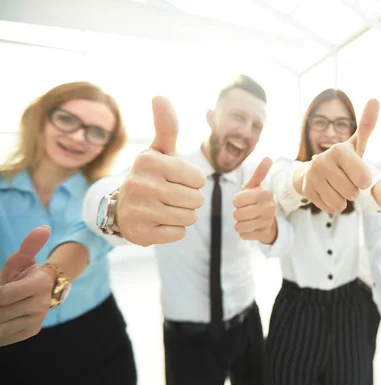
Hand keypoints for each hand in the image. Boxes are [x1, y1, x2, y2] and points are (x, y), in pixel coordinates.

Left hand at [0, 226, 53, 345]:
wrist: (41, 292)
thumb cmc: (25, 273)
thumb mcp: (22, 259)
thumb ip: (30, 245)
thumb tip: (44, 228)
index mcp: (39, 284)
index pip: (3, 296)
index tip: (0, 285)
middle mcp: (41, 304)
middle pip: (1, 312)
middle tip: (0, 298)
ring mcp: (37, 320)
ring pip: (1, 327)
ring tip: (1, 307)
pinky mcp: (31, 331)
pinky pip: (5, 336)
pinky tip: (2, 318)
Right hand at [115, 97, 206, 245]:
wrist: (122, 209)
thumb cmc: (150, 176)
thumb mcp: (158, 151)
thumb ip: (166, 126)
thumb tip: (159, 96)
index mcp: (150, 162)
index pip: (198, 179)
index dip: (192, 182)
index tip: (175, 180)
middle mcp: (142, 184)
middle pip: (196, 200)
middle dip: (189, 200)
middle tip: (170, 196)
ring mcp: (140, 210)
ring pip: (190, 218)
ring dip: (183, 215)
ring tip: (165, 208)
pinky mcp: (141, 234)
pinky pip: (179, 234)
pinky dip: (173, 230)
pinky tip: (158, 222)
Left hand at [233, 157, 276, 243]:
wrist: (268, 221)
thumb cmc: (256, 200)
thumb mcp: (254, 186)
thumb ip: (259, 173)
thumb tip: (268, 158)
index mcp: (264, 193)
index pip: (236, 200)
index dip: (237, 201)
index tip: (245, 201)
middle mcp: (268, 207)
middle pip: (237, 214)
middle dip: (237, 213)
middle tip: (246, 211)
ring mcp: (267, 221)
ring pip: (239, 225)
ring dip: (240, 223)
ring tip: (248, 219)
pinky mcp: (263, 234)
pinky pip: (242, 235)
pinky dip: (244, 232)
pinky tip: (251, 227)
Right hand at [300, 99, 379, 213]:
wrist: (313, 171)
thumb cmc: (342, 159)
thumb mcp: (356, 144)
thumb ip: (367, 125)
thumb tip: (375, 99)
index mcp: (339, 150)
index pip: (364, 180)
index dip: (364, 181)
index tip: (357, 173)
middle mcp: (323, 161)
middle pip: (353, 192)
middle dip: (353, 190)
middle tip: (346, 180)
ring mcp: (313, 176)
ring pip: (341, 202)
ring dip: (344, 199)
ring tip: (338, 187)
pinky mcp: (306, 190)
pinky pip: (330, 208)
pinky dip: (333, 205)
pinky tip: (328, 193)